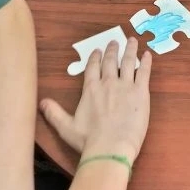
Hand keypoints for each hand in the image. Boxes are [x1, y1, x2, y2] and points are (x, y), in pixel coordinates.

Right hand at [40, 38, 152, 162]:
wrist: (110, 148)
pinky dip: (146, 62)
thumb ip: (54, 113)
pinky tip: (148, 55)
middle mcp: (108, 83)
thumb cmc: (88, 140)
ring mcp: (126, 86)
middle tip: (114, 42)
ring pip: (128, 62)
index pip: (92, 67)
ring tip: (132, 41)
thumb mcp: (66, 127)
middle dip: (112, 50)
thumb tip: (41, 102)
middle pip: (110, 61)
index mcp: (91, 89)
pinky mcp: (141, 92)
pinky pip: (144, 72)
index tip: (97, 50)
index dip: (95, 57)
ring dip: (130, 50)